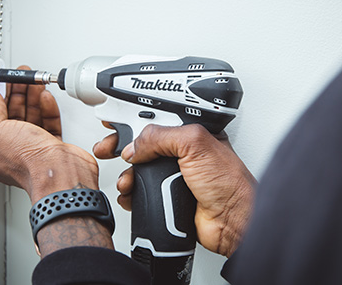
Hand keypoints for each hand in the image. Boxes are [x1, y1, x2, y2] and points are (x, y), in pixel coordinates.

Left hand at [0, 67, 112, 256]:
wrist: (60, 173)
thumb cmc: (27, 162)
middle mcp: (10, 152)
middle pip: (11, 115)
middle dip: (16, 93)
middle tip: (19, 76)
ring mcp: (33, 149)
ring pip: (31, 117)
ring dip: (32, 97)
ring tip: (33, 81)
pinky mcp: (52, 147)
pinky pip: (48, 123)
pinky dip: (47, 109)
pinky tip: (45, 98)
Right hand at [93, 124, 255, 256]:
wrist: (233, 223)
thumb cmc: (230, 183)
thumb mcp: (195, 145)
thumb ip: (162, 136)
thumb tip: (135, 145)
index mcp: (190, 133)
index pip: (157, 119)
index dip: (134, 117)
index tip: (114, 119)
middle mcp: (182, 152)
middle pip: (143, 143)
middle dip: (122, 145)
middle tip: (107, 147)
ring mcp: (175, 175)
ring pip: (140, 169)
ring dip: (127, 174)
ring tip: (127, 180)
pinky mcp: (169, 196)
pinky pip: (142, 191)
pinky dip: (132, 194)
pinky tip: (132, 195)